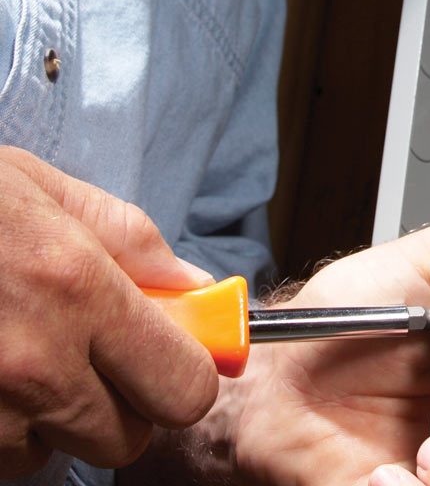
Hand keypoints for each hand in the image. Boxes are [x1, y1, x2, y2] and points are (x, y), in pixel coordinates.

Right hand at [0, 146, 218, 473]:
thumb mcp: (46, 192)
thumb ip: (132, 242)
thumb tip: (194, 285)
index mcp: (78, 293)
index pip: (183, 387)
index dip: (187, 378)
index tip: (177, 360)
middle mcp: (35, 366)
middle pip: (125, 439)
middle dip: (123, 404)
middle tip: (97, 358)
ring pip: (52, 454)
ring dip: (50, 420)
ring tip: (18, 355)